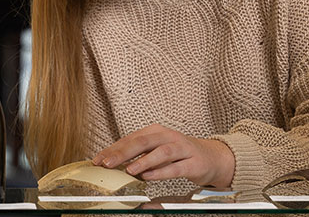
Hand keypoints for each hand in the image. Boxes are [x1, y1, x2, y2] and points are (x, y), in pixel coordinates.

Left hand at [92, 124, 234, 187]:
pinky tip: (149, 177)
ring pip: (161, 152)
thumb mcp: (156, 150)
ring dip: (143, 161)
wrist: (211, 157)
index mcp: (156, 132)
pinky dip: (161, 172)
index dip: (113, 149)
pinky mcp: (193, 162)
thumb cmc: (180, 154)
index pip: (130, 138)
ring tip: (129, 170)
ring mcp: (182, 148)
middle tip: (107, 163)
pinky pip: (176, 167)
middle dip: (123, 153)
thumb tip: (112, 162)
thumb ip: (137, 155)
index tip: (97, 160)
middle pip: (143, 142)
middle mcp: (168, 137)